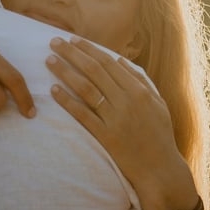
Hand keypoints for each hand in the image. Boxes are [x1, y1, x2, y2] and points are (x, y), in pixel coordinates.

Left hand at [46, 36, 195, 209]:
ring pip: (85, 89)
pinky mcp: (105, 136)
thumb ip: (140, 81)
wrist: (160, 168)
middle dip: (72, 53)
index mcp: (139, 91)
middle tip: (54, 42)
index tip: (73, 40)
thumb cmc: (159, 135)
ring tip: (49, 61)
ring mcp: (115, 119)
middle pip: (94, 70)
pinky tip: (53, 89)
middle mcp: (126, 101)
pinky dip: (67, 101)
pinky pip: (82, 114)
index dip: (89, 50)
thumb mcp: (157, 104)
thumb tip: (120, 60)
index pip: (108, 63)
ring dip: (65, 72)